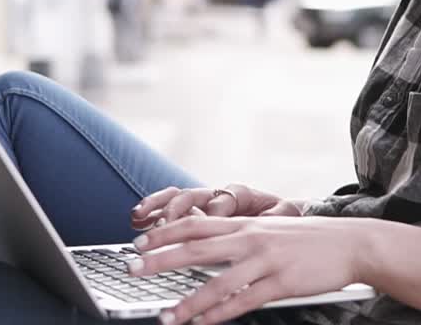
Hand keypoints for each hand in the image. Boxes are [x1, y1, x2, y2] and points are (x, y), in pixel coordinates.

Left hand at [127, 216, 365, 324]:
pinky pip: (245, 301)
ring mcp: (266, 261)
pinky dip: (221, 314)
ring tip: (165, 316)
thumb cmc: (309, 239)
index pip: (195, 224)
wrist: (352, 243)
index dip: (164, 232)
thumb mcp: (270, 230)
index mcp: (246, 224)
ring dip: (188, 302)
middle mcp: (251, 239)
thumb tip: (206, 247)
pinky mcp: (282, 284)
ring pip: (218, 282)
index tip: (139, 241)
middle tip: (132, 269)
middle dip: (161, 259)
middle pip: (196, 247)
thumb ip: (239, 238)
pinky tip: (203, 324)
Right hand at [130, 185, 301, 230]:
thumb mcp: (283, 215)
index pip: (222, 201)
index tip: (207, 222)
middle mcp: (216, 195)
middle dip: (175, 212)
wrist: (278, 214)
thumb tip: (275, 214)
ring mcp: (202, 202)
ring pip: (175, 198)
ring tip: (139, 217)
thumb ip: (277, 214)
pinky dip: (151, 210)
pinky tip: (137, 220)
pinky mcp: (191, 211)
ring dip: (156, 206)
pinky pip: (166, 205)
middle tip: (163, 226)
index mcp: (240, 194)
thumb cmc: (279, 217)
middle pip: (192, 197)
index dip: (214, 213)